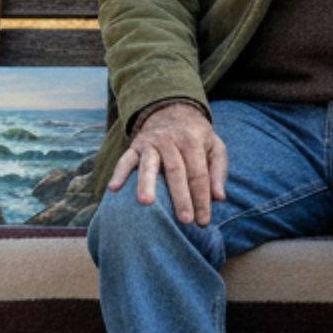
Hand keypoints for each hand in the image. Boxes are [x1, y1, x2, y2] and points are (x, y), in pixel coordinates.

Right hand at [108, 103, 228, 225]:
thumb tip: (219, 198)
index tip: (203, 221)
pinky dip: (118, 173)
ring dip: (146, 183)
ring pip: (149, 164)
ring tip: (146, 203)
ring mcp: (150, 142)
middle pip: (175, 171)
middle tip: (184, 221)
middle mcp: (170, 140)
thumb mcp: (215, 147)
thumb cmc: (196, 137)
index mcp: (192, 141)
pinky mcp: (134, 146)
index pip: (198, 174)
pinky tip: (113, 189)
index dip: (202, 198)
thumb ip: (218, 171)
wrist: (171, 111)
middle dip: (180, 197)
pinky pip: (125, 160)